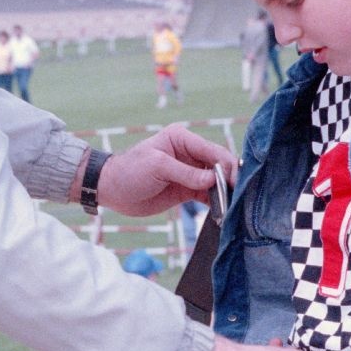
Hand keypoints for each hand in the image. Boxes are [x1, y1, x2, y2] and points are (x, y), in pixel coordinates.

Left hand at [95, 126, 235, 215]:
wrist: (111, 190)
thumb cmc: (129, 171)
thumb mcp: (157, 167)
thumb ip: (187, 174)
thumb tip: (214, 180)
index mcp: (182, 138)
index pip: (211, 149)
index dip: (225, 164)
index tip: (233, 181)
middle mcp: (189, 153)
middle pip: (218, 164)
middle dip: (229, 178)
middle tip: (238, 194)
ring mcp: (190, 172)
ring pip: (216, 181)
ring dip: (225, 192)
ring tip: (235, 205)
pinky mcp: (187, 190)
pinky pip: (208, 195)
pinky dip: (217, 202)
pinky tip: (224, 211)